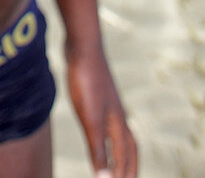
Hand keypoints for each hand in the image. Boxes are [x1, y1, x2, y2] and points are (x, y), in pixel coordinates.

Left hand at [67, 44, 137, 176]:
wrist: (83, 46)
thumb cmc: (86, 81)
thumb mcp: (90, 119)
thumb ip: (97, 149)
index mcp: (117, 124)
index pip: (124, 158)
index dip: (122, 174)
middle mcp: (117, 115)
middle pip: (128, 147)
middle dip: (128, 165)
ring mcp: (108, 103)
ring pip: (118, 132)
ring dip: (119, 149)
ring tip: (115, 159)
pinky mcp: (97, 93)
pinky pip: (106, 119)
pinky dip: (105, 132)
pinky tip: (96, 126)